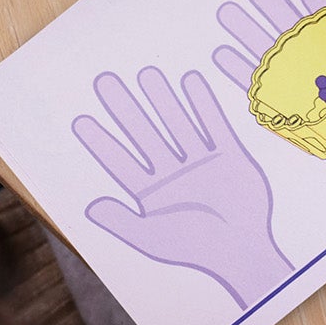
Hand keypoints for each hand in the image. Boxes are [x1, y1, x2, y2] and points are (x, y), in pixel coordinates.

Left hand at [72, 67, 294, 308]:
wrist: (244, 250)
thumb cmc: (197, 249)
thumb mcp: (152, 239)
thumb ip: (121, 222)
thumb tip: (91, 207)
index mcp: (151, 192)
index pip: (120, 161)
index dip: (101, 141)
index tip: (81, 120)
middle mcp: (173, 173)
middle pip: (144, 134)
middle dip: (125, 108)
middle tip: (105, 80)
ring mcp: (201, 162)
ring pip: (177, 125)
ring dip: (162, 100)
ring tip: (147, 74)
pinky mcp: (229, 155)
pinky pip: (214, 125)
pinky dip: (203, 105)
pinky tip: (191, 82)